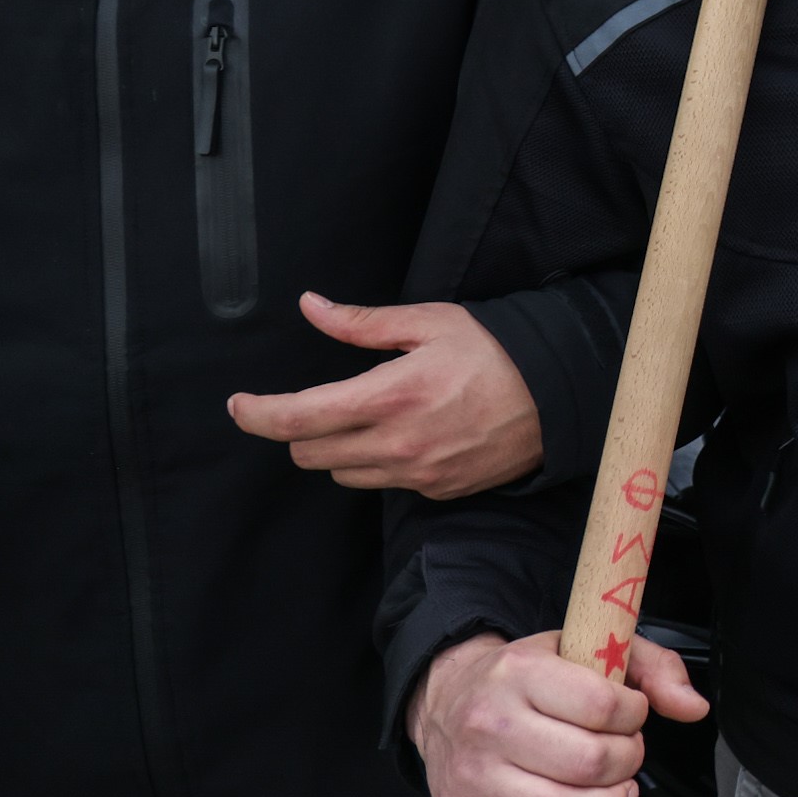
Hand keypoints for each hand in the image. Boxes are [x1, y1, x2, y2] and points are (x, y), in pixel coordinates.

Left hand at [227, 296, 541, 498]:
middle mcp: (396, 443)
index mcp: (388, 396)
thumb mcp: (429, 322)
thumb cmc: (495, 350)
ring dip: (336, 448)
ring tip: (366, 416)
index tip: (239, 405)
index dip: (256, 414)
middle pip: (308, 451)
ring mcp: (416, 473)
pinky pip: (382, 483)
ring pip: (340, 473)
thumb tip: (310, 306)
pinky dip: (376, 461)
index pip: (297, 417)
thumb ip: (361, 322)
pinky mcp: (435, 490)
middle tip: (318, 401)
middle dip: (299, 427)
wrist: (558, 395)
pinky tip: (404, 433)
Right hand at [412, 630, 707, 796]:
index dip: (634, 717)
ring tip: (614, 796)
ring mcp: (472, 776)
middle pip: (585, 763)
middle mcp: (490, 724)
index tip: (632, 717)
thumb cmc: (527, 676)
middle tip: (624, 757)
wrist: (445, 695)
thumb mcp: (586, 648)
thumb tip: (694, 708)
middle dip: (625, 764)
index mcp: (521, 672)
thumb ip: (652, 668)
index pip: (600, 705)